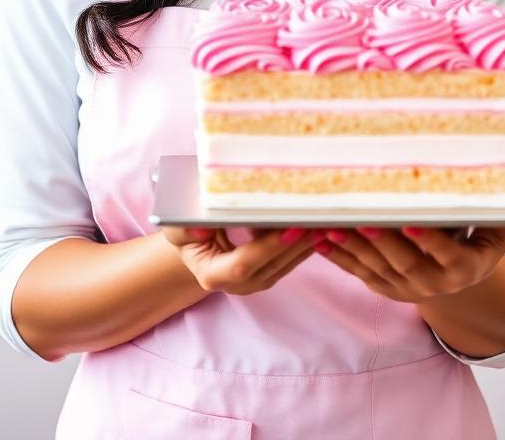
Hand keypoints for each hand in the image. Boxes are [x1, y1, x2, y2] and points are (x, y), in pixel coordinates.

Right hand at [162, 225, 322, 294]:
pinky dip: (306, 244)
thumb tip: (200, 228)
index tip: (292, 228)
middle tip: (319, 219)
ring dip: (308, 243)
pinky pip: (291, 261)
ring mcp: (256, 282)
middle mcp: (237, 285)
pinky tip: (321, 226)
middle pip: (273, 264)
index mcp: (212, 275)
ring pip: (287, 263)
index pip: (245, 262)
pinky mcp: (269, 275)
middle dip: (297, 242)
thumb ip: (184, 229)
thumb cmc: (186, 236)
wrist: (196, 248)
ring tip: (327, 220)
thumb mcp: (177, 230)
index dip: (269, 246)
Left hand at [314, 224, 504, 302]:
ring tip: (331, 226)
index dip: (430, 241)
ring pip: (376, 268)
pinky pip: (357, 272)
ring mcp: (406, 288)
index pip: (447, 254)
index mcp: (464, 268)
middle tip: (362, 218)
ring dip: (352, 247)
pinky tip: (317, 239)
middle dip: (382, 240)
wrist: (460, 284)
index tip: (413, 223)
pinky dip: (336, 256)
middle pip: (405, 262)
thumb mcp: (497, 231)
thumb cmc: (478, 242)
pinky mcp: (383, 287)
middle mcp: (435, 283)